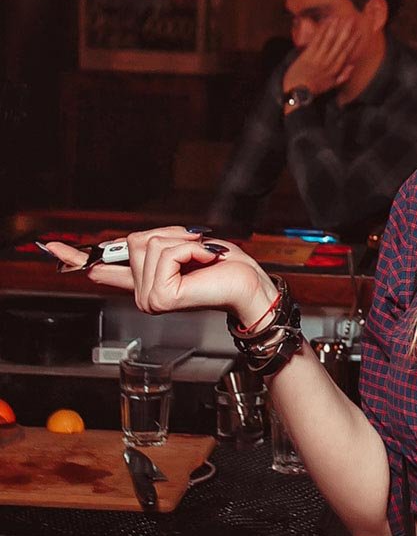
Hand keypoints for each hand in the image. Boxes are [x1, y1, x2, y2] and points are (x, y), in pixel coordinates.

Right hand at [41, 228, 277, 328]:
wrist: (249, 286)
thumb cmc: (224, 268)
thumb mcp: (183, 248)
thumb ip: (150, 248)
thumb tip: (128, 242)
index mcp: (144, 281)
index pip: (102, 269)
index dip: (73, 255)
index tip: (48, 245)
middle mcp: (142, 293)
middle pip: (135, 241)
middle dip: (170, 236)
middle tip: (196, 253)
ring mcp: (149, 298)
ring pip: (151, 245)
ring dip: (184, 243)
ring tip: (202, 260)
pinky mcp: (161, 297)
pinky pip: (167, 252)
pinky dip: (191, 250)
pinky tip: (204, 264)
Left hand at [284, 17, 363, 100]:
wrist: (298, 92)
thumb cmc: (315, 89)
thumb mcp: (332, 86)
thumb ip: (343, 76)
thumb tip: (352, 66)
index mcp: (335, 69)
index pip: (347, 53)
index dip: (353, 42)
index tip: (359, 32)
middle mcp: (329, 62)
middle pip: (339, 44)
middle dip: (346, 31)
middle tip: (351, 19)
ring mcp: (318, 58)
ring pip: (329, 40)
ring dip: (334, 28)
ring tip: (339, 18)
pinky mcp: (308, 54)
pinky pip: (317, 40)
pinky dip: (322, 31)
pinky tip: (326, 23)